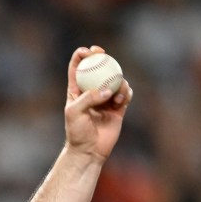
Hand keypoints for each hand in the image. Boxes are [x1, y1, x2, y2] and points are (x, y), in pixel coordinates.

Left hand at [63, 46, 132, 162]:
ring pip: (115, 80)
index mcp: (76, 91)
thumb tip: (107, 89)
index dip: (81, 56)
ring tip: (115, 95)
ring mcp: (105, 99)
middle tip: (103, 53)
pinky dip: (126, 92)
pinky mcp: (118, 108)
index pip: (78, 68)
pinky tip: (122, 98)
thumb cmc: (76, 132)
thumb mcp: (75, 112)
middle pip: (98, 69)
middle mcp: (91, 92)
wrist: (89, 151)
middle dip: (102, 57)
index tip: (88, 51)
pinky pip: (125, 94)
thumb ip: (88, 98)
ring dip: (117, 81)